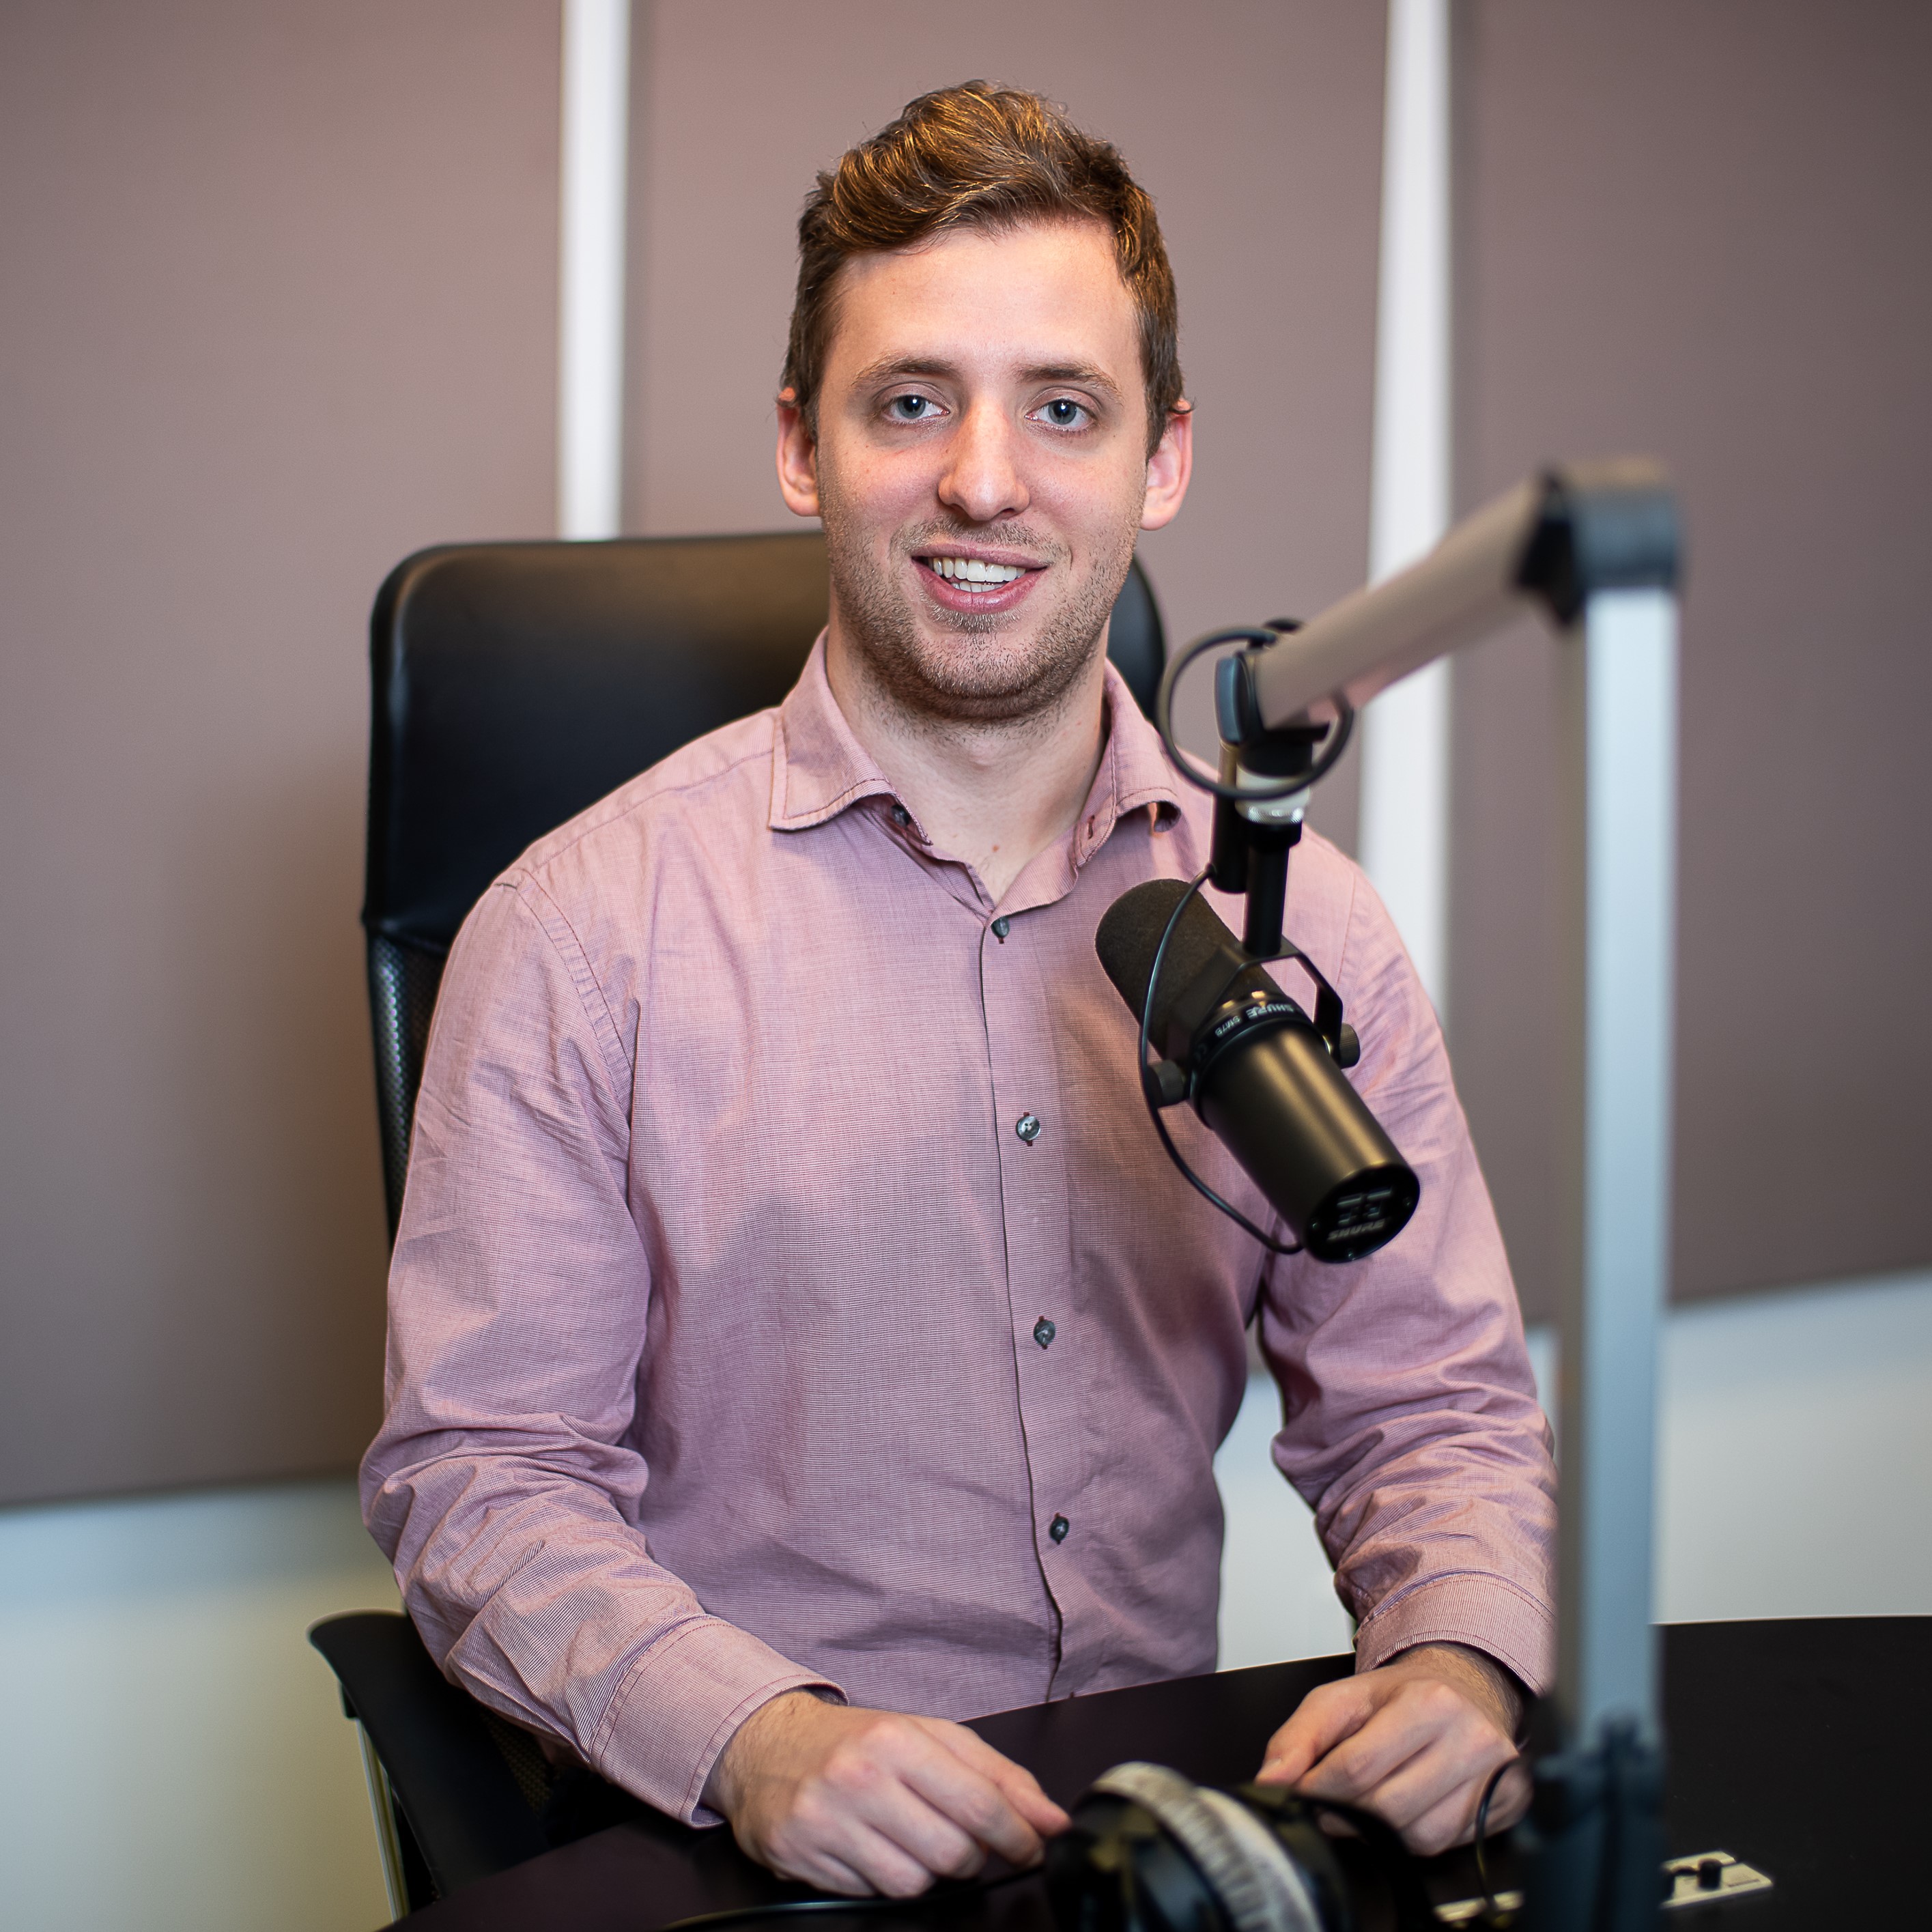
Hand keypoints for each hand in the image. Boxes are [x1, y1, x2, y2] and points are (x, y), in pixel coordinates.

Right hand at [702, 1690, 1069, 1896]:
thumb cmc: (859, 1741)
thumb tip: (1051, 1819)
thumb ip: (998, 1776)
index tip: (1032, 1845)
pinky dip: (882, 1878)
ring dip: (926, 1871)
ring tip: (909, 1837)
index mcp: (897, 1741)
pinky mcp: (801, 1857)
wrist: (767, 1746)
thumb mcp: (932, 1737)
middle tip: (960, 1838)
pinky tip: (871, 1846)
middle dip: (970, 1856)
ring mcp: (826, 1821)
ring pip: (913, 1884)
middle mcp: (859, 1779)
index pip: (979, 1803)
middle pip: (951, 1854)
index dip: (1018, 1835)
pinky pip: (870, 1894)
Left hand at [1256, 1644, 1527, 1855]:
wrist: (1466, 1688)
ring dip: (1383, 1829)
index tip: (1303, 1792)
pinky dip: (1417, 1834)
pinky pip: (1449, 1845)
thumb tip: (1270, 1781)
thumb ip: (1297, 1738)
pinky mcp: (1510, 1804)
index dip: (1319, 1789)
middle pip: (1388, 1808)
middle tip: (1334, 1801)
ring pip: (1420, 1836)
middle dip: (1347, 1813)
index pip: (1357, 1767)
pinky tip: (1411, 1805)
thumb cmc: (1403, 1696)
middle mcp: (1471, 1738)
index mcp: (1428, 1702)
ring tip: (1375, 1798)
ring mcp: (1496, 1775)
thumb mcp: (1341, 1699)